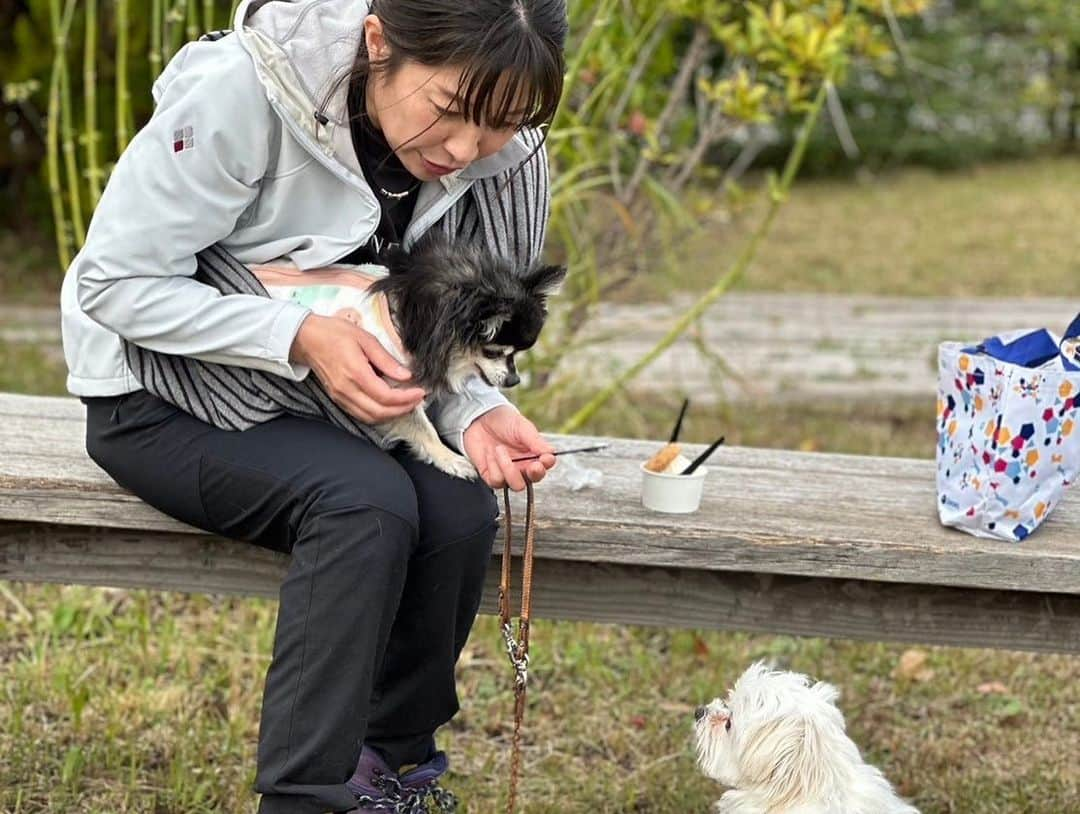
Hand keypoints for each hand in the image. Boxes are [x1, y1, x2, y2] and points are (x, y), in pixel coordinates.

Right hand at [290, 314, 425, 422]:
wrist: (307, 339)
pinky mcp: (338, 399)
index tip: (420, 392)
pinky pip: (360, 414)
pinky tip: (388, 406)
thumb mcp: (365, 339)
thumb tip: (406, 375)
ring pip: (370, 417)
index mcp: (355, 373)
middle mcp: (347, 389)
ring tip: (406, 404)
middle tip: (417, 400)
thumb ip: (386, 359)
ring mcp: (341, 397)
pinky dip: (377, 414)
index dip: (406, 398)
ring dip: (391, 415)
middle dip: (402, 409)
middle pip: (380, 412)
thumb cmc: (334, 334)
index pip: (386, 396)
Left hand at [463, 406, 555, 490]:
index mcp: (534, 455)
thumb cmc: (504, 421)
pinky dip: (493, 467)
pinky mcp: (491, 476)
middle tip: (531, 466)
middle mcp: (523, 467)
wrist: (479, 419)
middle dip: (533, 474)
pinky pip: (496, 481)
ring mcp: (507, 474)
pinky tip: (489, 454)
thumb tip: (551, 453)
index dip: (547, 464)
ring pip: (516, 485)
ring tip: (498, 449)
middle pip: (534, 480)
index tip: (545, 459)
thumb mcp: (521, 427)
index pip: (545, 465)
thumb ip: (535, 441)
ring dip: (507, 467)